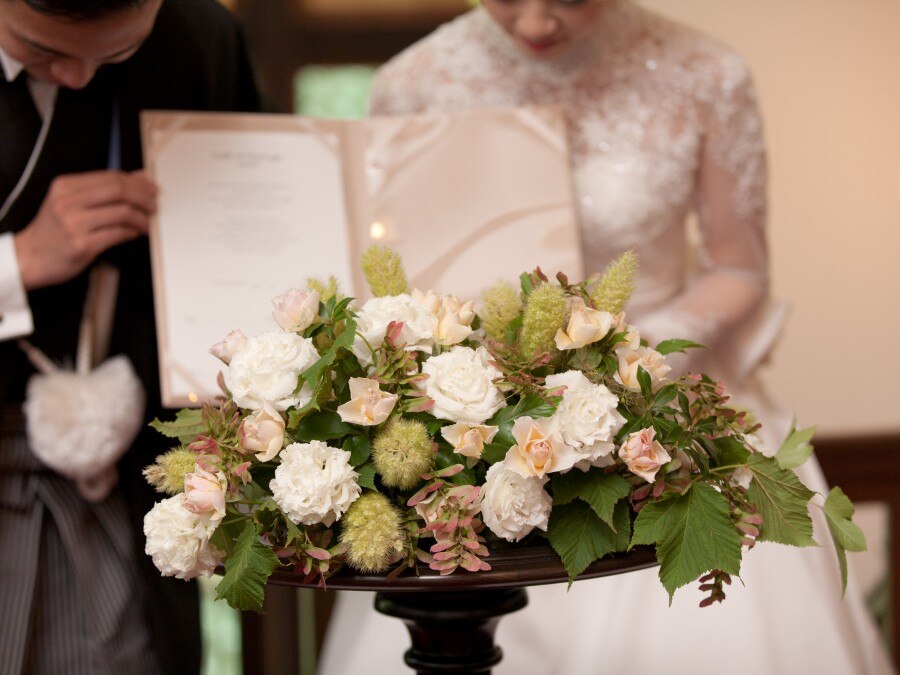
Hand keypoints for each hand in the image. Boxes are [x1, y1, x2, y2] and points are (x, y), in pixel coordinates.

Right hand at [14, 170, 156, 289]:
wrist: (30, 256)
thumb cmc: (54, 230)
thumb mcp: (71, 202)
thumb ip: (102, 189)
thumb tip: (139, 177)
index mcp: (65, 186)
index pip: (111, 177)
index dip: (137, 183)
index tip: (151, 189)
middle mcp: (68, 202)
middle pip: (118, 190)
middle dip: (143, 197)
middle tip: (154, 206)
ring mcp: (74, 224)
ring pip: (122, 213)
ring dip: (141, 218)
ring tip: (147, 223)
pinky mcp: (82, 245)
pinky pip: (118, 234)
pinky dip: (132, 232)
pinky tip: (135, 233)